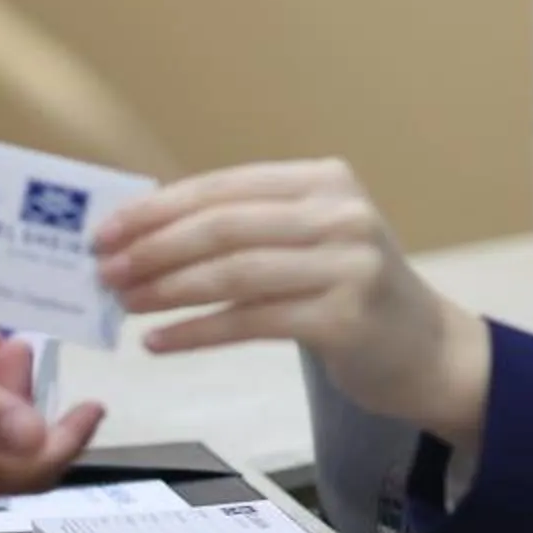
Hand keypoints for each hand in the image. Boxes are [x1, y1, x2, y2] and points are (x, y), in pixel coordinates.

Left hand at [94, 160, 492, 444]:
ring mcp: (348, 265)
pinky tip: (160, 341)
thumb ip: (248, 227)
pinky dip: (197, 332)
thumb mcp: (313, 239)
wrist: (427, 352)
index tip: (107, 229)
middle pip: (225, 225)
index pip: (226, 186)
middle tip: (104, 269)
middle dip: (154, 247)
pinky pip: (251, 322)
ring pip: (234, 272)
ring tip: (124, 303)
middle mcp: (341, 214)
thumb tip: (146, 230)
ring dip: (167, 289)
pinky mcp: (345, 319)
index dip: (159, 207)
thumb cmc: (352, 293)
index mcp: (326, 180)